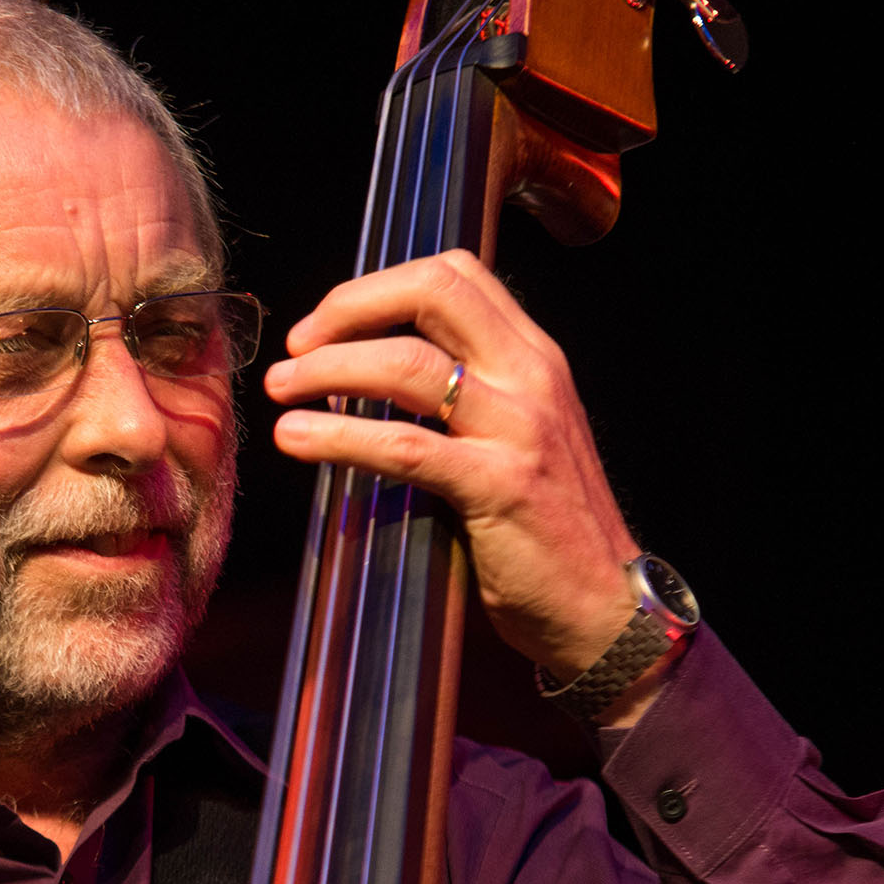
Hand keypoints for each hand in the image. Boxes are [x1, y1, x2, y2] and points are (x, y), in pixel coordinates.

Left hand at [263, 249, 648, 699]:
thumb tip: (369, 375)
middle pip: (432, 293)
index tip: (328, 321)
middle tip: (296, 346)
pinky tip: (296, 438)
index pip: (456, 275)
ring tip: (280, 389)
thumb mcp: (518, 438)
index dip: (379, 286)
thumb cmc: (548, 531)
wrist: (603, 609)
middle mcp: (532, 377)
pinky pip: (406, 446)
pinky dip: (340, 435)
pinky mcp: (500, 486)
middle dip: (349, 307)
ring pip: (408, 366)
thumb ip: (466, 398)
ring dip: (327, 370)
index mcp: (535, 358)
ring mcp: (520, 429)